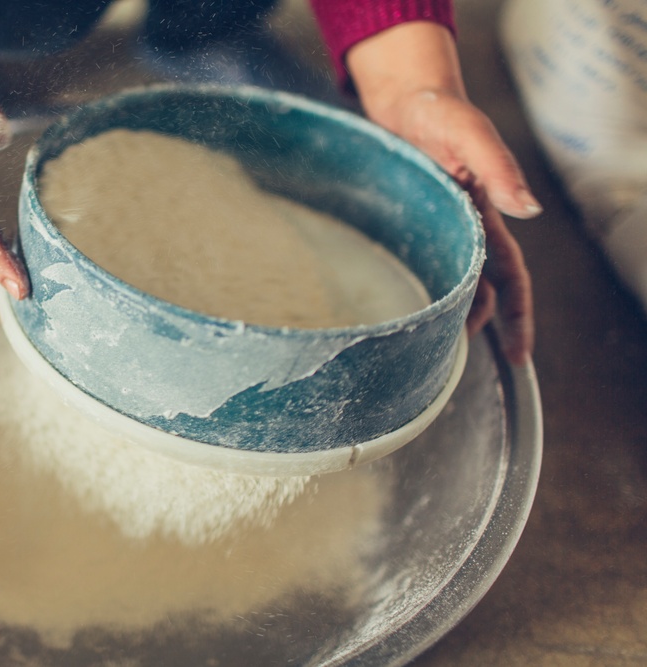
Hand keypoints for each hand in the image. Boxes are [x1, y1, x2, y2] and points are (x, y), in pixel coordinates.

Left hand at [347, 22, 538, 363]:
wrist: (405, 100)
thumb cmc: (440, 112)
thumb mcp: (470, 134)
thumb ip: (498, 168)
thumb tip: (528, 210)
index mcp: (488, 217)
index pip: (511, 279)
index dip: (517, 318)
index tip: (517, 356)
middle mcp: (466, 228)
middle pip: (481, 291)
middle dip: (480, 329)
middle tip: (457, 365)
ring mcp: (438, 227)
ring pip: (450, 283)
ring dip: (446, 314)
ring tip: (429, 348)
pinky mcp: (411, 223)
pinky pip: (419, 265)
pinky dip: (418, 290)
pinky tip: (402, 309)